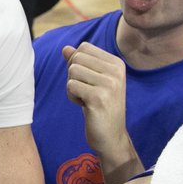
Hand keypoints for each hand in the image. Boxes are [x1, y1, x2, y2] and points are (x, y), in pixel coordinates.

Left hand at [64, 42, 138, 176]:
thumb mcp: (93, 81)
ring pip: (72, 71)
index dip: (76, 63)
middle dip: (73, 76)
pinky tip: (85, 106)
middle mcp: (116, 71)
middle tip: (85, 92)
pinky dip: (72, 97)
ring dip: (72, 87)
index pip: (84, 47)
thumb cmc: (101, 107)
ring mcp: (109, 84)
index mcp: (117, 63)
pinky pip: (71, 86)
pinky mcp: (98, 97)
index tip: (88, 81)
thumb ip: (80, 63)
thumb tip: (65, 48)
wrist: (111, 136)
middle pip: (76, 58)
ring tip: (86, 99)